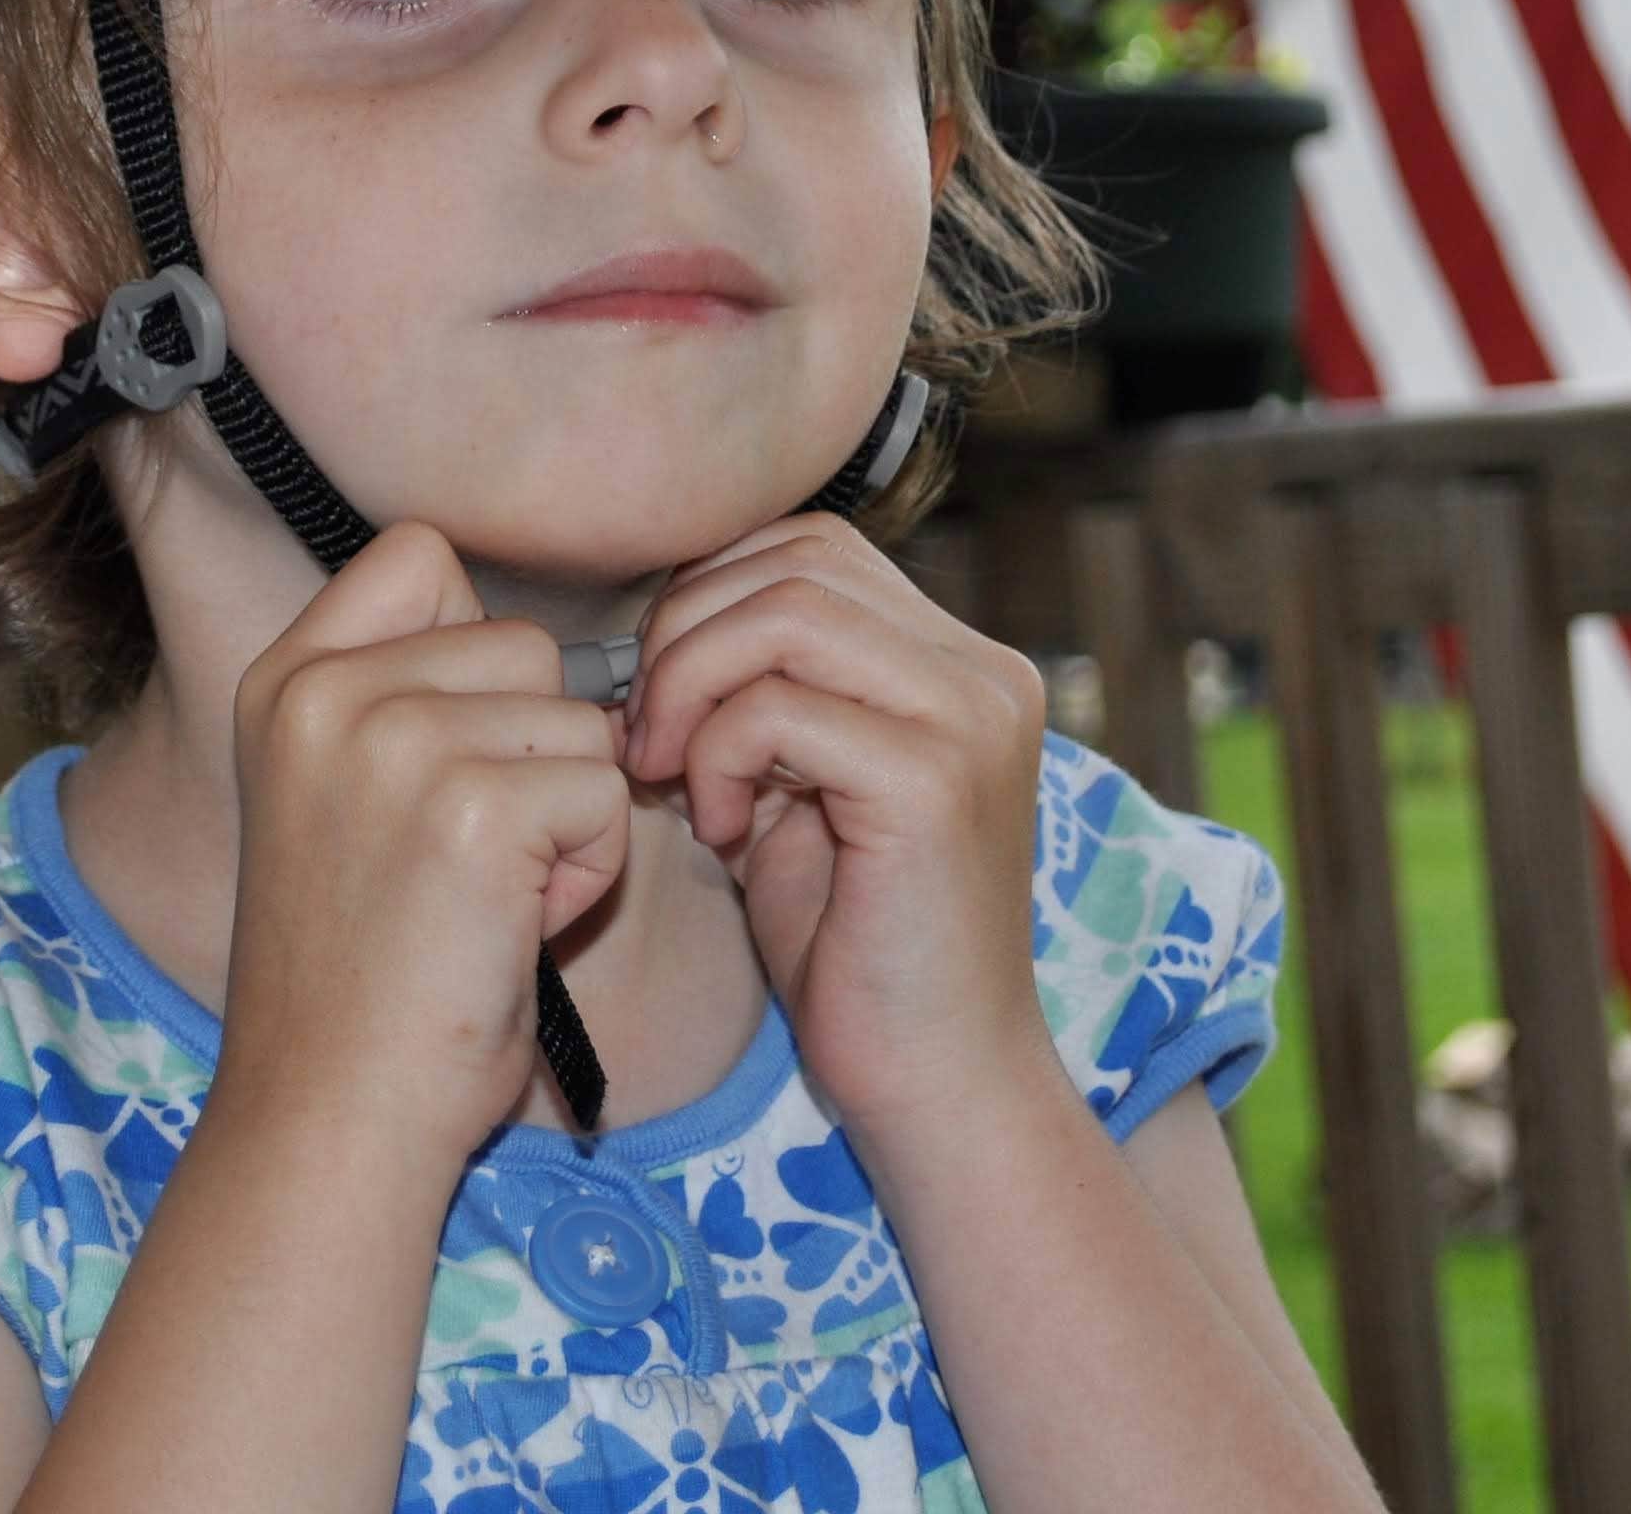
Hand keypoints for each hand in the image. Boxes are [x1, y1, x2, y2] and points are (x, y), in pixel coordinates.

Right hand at [217, 523, 633, 1165]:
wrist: (332, 1113)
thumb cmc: (362, 978)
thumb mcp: (344, 799)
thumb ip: (413, 700)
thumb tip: (563, 651)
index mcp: (285, 680)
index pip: (422, 556)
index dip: (475, 649)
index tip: (454, 756)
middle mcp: (327, 692)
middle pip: (526, 646)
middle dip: (535, 753)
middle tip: (467, 861)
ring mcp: (397, 741)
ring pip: (579, 720)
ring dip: (568, 816)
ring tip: (488, 898)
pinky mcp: (473, 807)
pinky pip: (603, 795)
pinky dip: (586, 873)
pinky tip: (512, 928)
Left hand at [618, 514, 1052, 1141]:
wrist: (936, 1083)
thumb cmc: (854, 949)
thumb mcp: (794, 791)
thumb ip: (755, 699)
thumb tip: (653, 629)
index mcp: (958, 663)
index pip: (810, 548)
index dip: (709, 599)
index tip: (660, 697)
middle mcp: (983, 671)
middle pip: (793, 559)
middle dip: (685, 634)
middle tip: (647, 737)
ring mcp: (970, 718)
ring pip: (785, 611)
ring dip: (692, 684)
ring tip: (672, 775)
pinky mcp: (936, 781)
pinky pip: (781, 707)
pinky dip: (718, 754)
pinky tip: (720, 828)